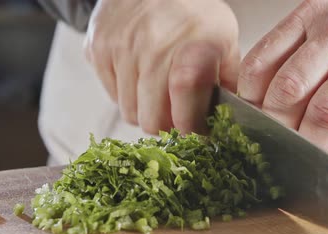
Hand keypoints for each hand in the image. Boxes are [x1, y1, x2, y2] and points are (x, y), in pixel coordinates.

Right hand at [85, 0, 239, 133]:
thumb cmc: (191, 12)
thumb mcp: (223, 37)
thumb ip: (227, 79)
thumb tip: (230, 119)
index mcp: (192, 46)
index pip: (184, 105)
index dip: (189, 125)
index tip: (193, 129)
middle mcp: (153, 47)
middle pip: (151, 120)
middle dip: (165, 126)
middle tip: (174, 115)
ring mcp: (120, 48)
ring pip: (129, 112)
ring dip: (144, 111)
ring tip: (157, 93)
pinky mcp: (97, 49)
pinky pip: (111, 95)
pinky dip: (126, 94)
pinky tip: (139, 76)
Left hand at [238, 0, 327, 167]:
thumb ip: (297, 65)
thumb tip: (258, 114)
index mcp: (311, 16)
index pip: (261, 62)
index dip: (249, 102)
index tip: (252, 127)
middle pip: (289, 87)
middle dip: (278, 129)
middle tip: (278, 151)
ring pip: (327, 110)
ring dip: (313, 145)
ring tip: (307, 164)